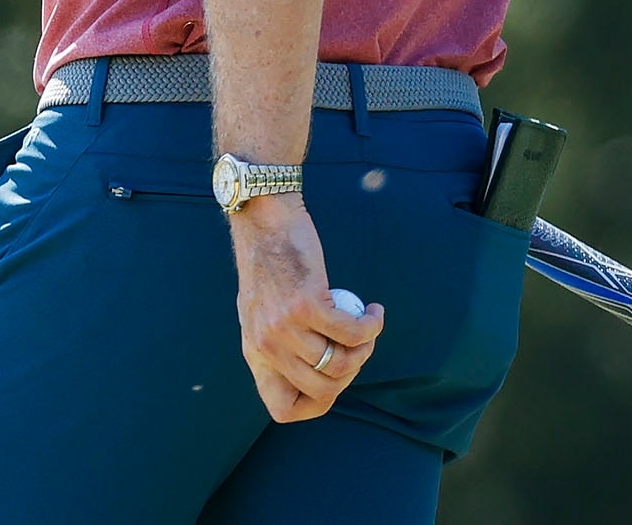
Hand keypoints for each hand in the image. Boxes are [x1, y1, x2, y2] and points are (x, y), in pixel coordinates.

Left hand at [228, 194, 381, 420]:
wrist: (265, 223)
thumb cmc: (270, 264)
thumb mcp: (262, 314)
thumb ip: (279, 344)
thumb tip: (313, 369)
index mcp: (256, 354)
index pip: (283, 409)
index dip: (316, 405)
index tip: (335, 381)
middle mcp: (268, 347)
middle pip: (323, 390)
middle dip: (352, 374)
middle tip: (359, 347)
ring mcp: (285, 328)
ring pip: (342, 364)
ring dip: (366, 349)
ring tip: (368, 325)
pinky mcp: (307, 304)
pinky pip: (352, 332)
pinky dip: (371, 325)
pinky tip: (375, 312)